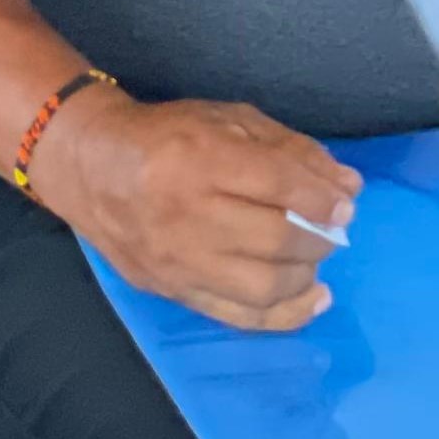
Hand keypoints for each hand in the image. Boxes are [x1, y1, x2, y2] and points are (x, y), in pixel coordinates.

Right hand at [34, 90, 359, 331]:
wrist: (90, 168)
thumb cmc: (166, 136)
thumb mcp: (226, 120)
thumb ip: (289, 149)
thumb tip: (347, 187)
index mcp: (199, 158)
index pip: (278, 185)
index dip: (322, 197)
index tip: (345, 202)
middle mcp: (187, 214)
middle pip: (276, 238)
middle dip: (319, 236)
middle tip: (331, 228)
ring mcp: (179, 261)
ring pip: (263, 287)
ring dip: (305, 275)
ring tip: (312, 257)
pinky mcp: (173, 291)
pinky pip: (241, 317)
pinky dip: (286, 314)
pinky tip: (311, 297)